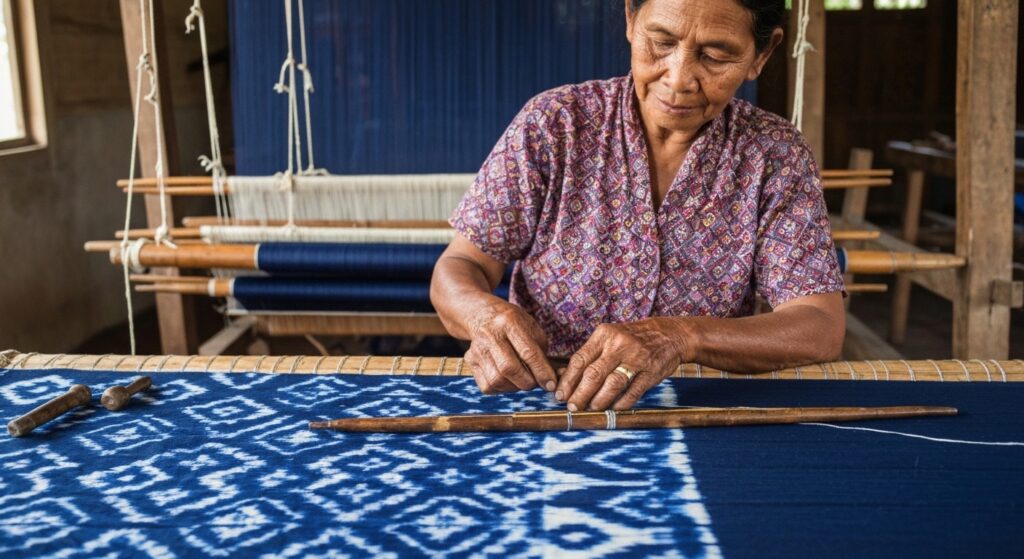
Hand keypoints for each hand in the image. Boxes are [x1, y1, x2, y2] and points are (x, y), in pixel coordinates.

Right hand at [464, 298, 556, 394]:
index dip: (541, 372)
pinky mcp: (470, 360)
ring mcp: (476, 348)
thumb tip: (551, 380)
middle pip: (508, 368)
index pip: (527, 352)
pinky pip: (487, 386)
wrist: (484, 315)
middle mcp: (490, 334)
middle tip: (536, 382)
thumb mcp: (532, 329)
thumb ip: (542, 353)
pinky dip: (501, 389)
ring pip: (497, 380)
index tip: (551, 384)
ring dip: (515, 387)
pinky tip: (508, 379)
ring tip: (522, 380)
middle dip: (527, 382)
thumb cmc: (514, 324)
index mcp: (509, 322)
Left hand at [557, 318, 689, 410]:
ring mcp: (636, 359)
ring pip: (612, 384)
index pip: (580, 359)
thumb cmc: (632, 338)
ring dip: (599, 401)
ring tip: (591, 409)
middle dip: (579, 394)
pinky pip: (632, 392)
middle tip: (572, 407)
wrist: (669, 335)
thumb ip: (591, 355)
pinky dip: (620, 404)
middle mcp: (619, 345)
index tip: (560, 395)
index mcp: (604, 335)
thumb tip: (566, 379)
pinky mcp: (651, 372)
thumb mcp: (610, 337)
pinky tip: (612, 409)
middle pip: (593, 374)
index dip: (568, 380)